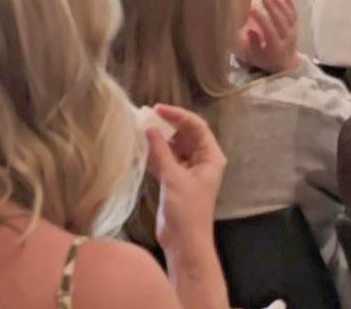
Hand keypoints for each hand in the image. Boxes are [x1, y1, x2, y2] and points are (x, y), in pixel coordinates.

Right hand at [145, 105, 224, 254]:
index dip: (178, 115)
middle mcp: (201, 160)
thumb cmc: (187, 210)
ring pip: (173, 147)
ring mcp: (187, 170)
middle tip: (146, 115)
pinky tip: (139, 147)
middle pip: (185, 135)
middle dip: (168, 125)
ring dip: (159, 139)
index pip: (196, 127)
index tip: (158, 108)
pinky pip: (164, 160)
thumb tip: (150, 128)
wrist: (184, 241)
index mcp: (211, 156)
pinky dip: (154, 154)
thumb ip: (161, 153)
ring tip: (139, 128)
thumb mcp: (174, 178)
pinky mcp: (174, 180)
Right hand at [236, 0, 300, 74]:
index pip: (269, 31)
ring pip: (288, 16)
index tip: (251, 9)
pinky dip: (290, 2)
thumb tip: (250, 30)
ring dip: (281, 4)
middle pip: (281, 22)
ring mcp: (293, 31)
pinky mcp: (295, 26)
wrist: (286, 62)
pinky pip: (294, 13)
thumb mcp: (255, 56)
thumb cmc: (266, 58)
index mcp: (275, 47)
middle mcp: (287, 39)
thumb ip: (252, 44)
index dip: (261, 20)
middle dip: (272, 9)